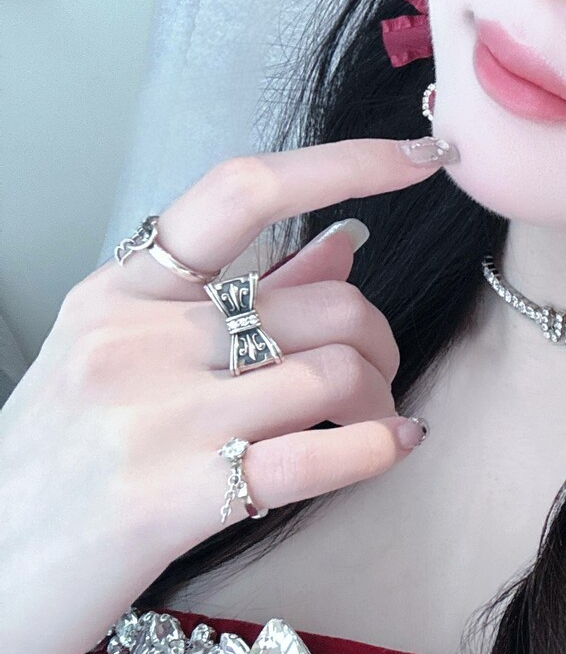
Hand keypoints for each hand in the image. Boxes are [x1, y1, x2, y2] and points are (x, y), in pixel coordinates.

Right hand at [0, 137, 453, 653]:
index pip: (242, 190)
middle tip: (377, 379)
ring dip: (381, 400)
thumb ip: (239, 297)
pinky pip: (317, 453)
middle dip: (379, 339)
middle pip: (322, 299)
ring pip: (334, 370)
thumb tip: (347, 238)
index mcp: (121, 291)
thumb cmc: (57, 470)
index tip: (420, 154)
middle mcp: (134, 339)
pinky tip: (394, 446)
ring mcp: (151, 416)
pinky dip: (378, 447)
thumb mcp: (125, 360)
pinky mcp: (171, 499)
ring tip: (373, 427)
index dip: (344, 163)